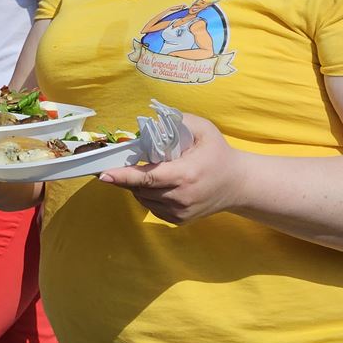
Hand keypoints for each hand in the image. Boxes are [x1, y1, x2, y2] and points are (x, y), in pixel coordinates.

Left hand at [98, 113, 247, 224]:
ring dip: (138, 186)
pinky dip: (147, 196)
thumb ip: (177, 121)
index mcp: (186, 174)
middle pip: (141, 188)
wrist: (239, 184)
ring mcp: (180, 212)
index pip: (148, 177)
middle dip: (129, 176)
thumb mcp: (203, 129)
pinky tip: (158, 185)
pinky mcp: (179, 221)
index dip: (124, 176)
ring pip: (143, 199)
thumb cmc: (218, 153)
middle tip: (130, 163)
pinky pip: (151, 208)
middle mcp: (182, 197)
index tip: (104, 175)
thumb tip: (151, 123)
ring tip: (150, 173)